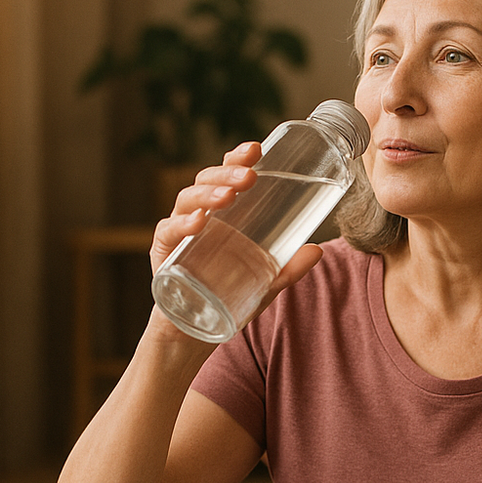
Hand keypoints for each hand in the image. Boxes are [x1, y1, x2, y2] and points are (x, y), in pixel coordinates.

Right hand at [148, 142, 322, 326]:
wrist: (195, 333)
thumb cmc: (228, 299)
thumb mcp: (265, 284)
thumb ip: (288, 269)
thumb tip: (318, 250)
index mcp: (221, 214)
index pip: (227, 176)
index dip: (238, 159)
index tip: (256, 148)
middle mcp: (198, 216)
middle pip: (207, 180)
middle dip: (228, 173)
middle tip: (250, 176)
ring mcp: (178, 233)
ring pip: (187, 200)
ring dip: (208, 194)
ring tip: (230, 197)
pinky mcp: (163, 254)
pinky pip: (168, 232)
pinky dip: (182, 224)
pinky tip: (199, 222)